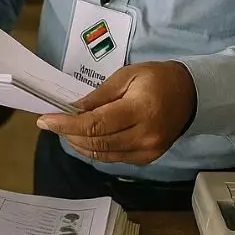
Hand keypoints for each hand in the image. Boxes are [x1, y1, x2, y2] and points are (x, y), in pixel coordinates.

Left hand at [35, 61, 195, 165]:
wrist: (190, 94)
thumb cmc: (156, 78)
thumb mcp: (126, 75)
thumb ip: (99, 95)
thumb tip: (73, 109)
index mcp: (140, 111)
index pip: (96, 125)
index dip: (67, 125)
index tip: (45, 120)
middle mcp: (145, 136)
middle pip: (97, 143)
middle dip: (69, 134)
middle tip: (51, 123)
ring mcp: (148, 151)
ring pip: (103, 155)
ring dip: (79, 143)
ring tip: (65, 129)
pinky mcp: (147, 159)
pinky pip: (114, 158)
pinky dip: (95, 149)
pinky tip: (85, 137)